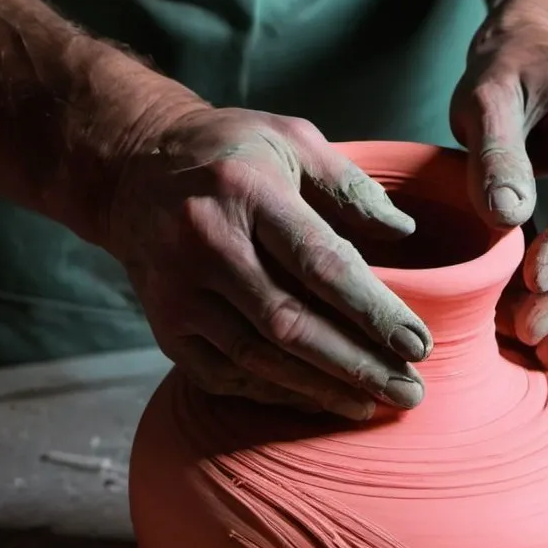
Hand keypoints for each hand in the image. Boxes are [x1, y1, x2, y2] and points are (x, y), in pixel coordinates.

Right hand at [103, 104, 432, 419]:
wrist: (129, 172)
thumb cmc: (226, 153)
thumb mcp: (290, 140)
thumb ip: (349, 186)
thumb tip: (404, 232)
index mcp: (247, 191)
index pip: (320, 263)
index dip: (373, 310)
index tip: (418, 344)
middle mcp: (206, 244)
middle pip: (290, 323)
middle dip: (356, 365)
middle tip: (407, 392)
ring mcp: (178, 291)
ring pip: (257, 358)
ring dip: (319, 389)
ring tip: (370, 406)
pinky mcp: (164, 325)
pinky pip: (223, 375)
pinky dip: (272, 393)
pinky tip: (315, 400)